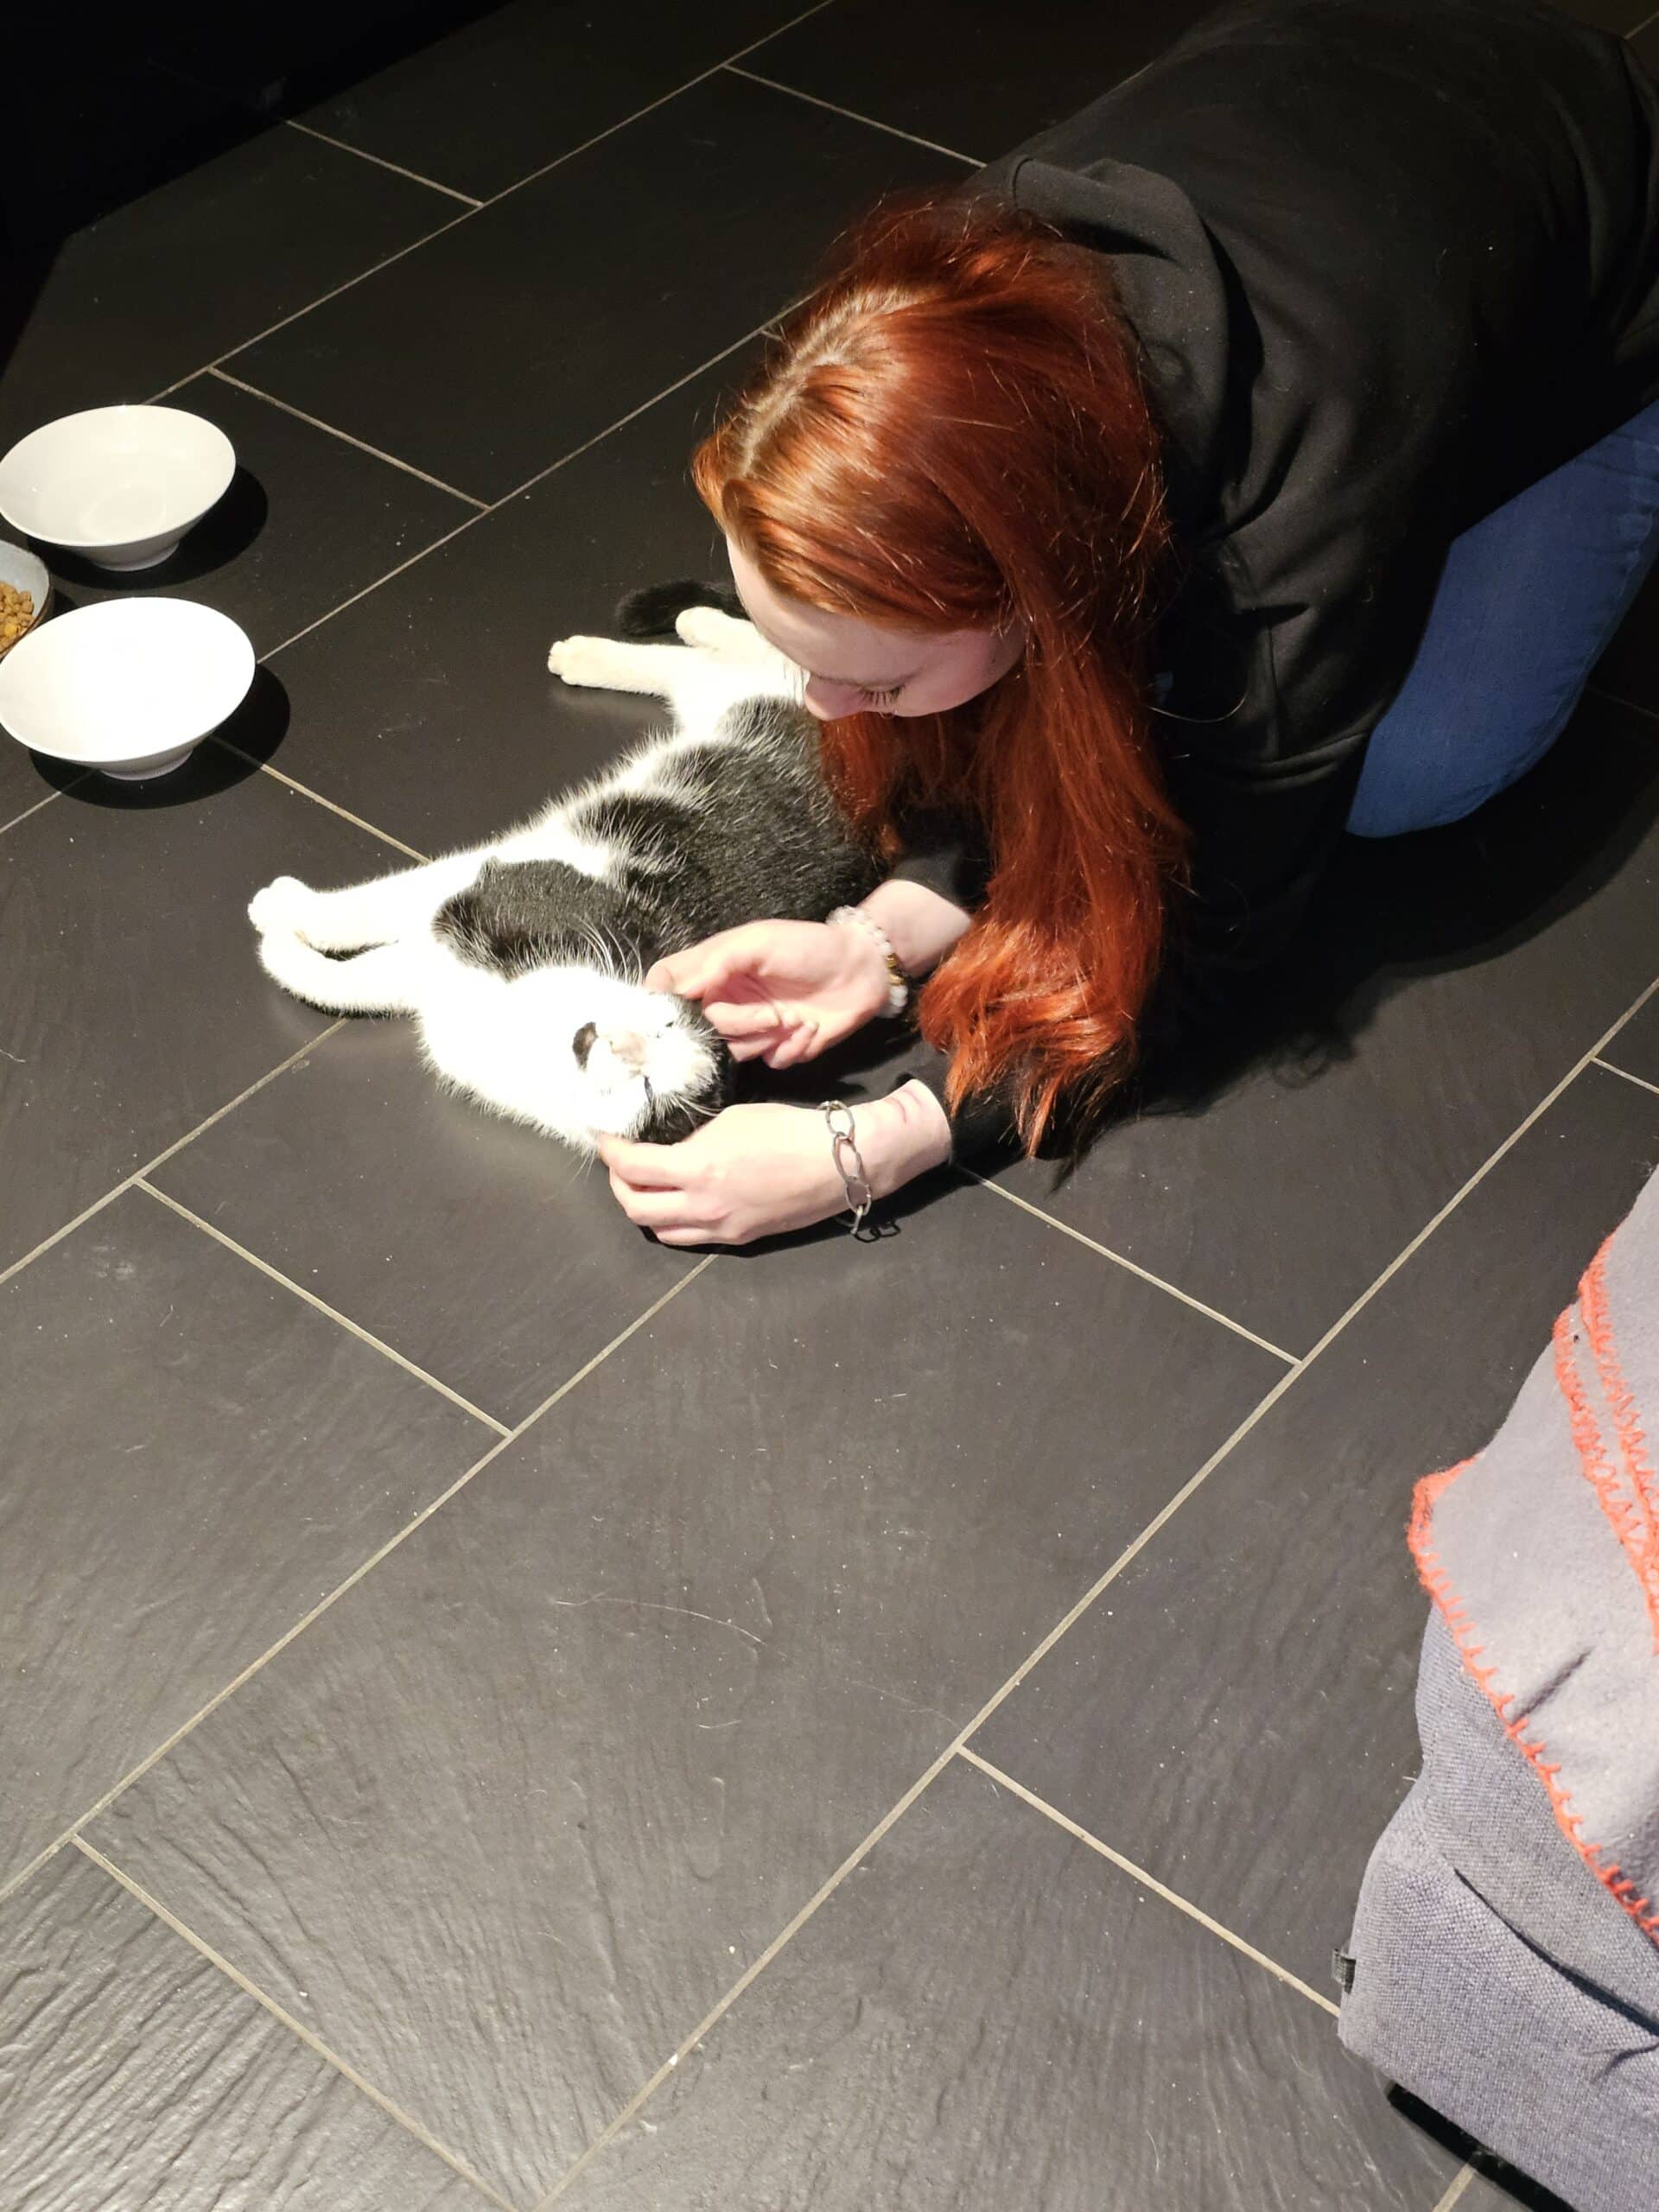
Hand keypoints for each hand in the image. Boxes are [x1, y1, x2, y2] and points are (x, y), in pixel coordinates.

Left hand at [598, 1087, 952, 1246]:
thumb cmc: (789, 1129)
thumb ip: (693, 1135)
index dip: (610, 1151)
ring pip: (659, 1231)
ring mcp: (720, 1229)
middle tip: (620, 1163)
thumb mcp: (732, 1119)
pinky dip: (673, 1221)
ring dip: (644, 1208)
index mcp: (698, 1170)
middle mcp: (702, 1207)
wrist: (839, 1163)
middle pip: (635, 1209)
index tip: (605, 1135)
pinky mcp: (739, 1239)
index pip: (631, 1167)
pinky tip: (679, 1200)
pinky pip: (689, 1237)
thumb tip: (668, 1139)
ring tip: (645, 1184)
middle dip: (618, 1184)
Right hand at [646, 919, 889, 1068]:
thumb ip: (713, 963)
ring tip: (796, 1018)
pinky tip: (809, 1029)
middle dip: (737, 1024)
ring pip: (732, 1051)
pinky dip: (789, 1048)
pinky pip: (768, 1063)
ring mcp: (751, 1027)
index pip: (667, 987)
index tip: (674, 1013)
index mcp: (714, 971)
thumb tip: (674, 990)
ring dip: (765, 1038)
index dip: (662, 1003)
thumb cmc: (808, 947)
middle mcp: (726, 1000)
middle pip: (701, 1029)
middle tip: (771, 1012)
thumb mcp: (757, 942)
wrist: (861, 970)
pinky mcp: (778, 1048)